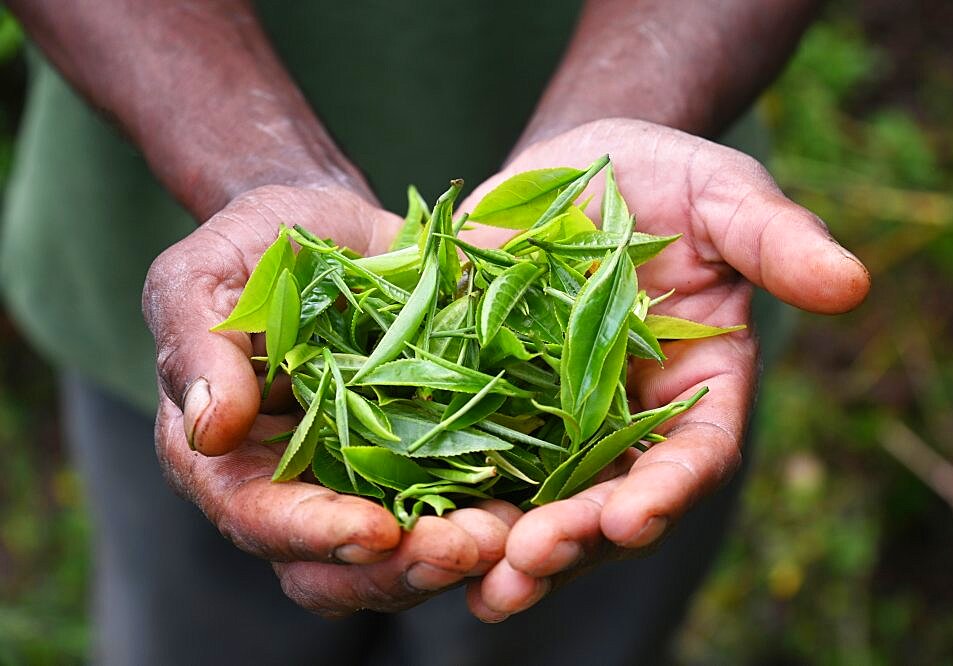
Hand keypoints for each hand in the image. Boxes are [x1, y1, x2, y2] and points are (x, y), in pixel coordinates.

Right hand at [143, 184, 514, 616]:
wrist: (331, 229)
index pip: (260, 518)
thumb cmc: (255, 248)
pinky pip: (462, 499)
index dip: (315, 535)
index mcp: (229, 458)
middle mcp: (298, 486)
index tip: (376, 532)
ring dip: (459, 553)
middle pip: (338, 565)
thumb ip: (196, 346)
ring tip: (512, 536)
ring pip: (406, 552)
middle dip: (400, 568)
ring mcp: (368, 477)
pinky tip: (538, 501)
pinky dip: (497, 509)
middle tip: (466, 550)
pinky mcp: (429, 455)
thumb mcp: (206, 277)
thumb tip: (207, 429)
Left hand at [459, 118, 870, 620]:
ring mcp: (555, 417)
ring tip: (478, 580)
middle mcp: (628, 421)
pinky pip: (470, 455)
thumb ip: (774, 240)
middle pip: (607, 500)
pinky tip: (417, 527)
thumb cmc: (668, 176)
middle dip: (573, 538)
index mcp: (698, 390)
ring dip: (509, 547)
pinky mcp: (489, 397)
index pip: (693, 458)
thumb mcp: (724, 194)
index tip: (631, 517)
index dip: (666, 492)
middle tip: (529, 565)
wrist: (580, 164)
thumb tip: (850, 284)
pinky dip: (451, 495)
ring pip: (538, 499)